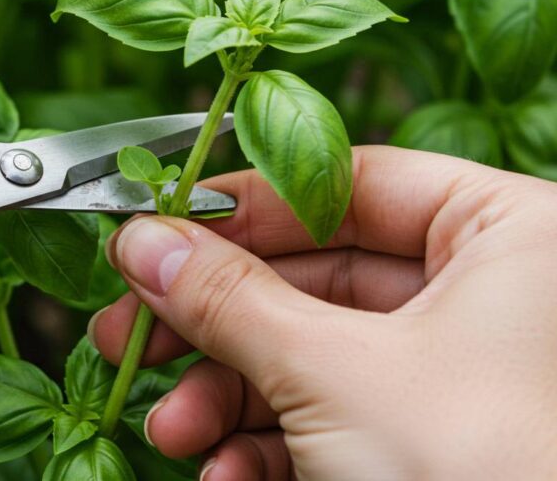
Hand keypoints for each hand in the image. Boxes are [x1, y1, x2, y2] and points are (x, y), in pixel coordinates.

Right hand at [91, 147, 556, 479]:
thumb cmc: (488, 473)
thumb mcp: (334, 373)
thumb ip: (229, 299)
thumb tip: (147, 242)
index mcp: (506, 237)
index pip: (347, 185)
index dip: (241, 208)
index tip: (161, 229)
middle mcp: (487, 296)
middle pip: (312, 279)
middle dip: (212, 323)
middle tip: (131, 328)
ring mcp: (455, 373)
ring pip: (308, 356)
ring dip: (224, 396)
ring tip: (173, 429)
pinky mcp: (423, 437)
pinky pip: (328, 416)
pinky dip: (264, 444)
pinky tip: (224, 473)